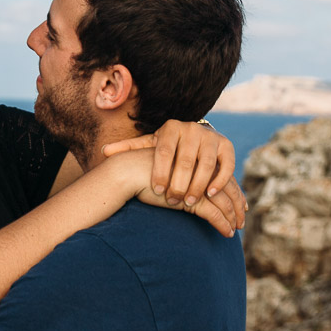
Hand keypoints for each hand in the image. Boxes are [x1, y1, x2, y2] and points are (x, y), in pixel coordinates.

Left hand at [102, 120, 246, 229]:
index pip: (164, 151)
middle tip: (172, 201)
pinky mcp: (227, 146)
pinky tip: (211, 195)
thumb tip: (104, 152)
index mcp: (171, 128)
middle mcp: (192, 129)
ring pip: (205, 164)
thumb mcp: (149, 145)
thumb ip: (129, 148)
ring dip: (198, 185)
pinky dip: (219, 180)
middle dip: (179, 183)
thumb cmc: (166, 147)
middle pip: (185, 160)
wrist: (195, 137)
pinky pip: (226, 165)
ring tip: (189, 202)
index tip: (157, 191)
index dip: (161, 172)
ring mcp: (211, 137)